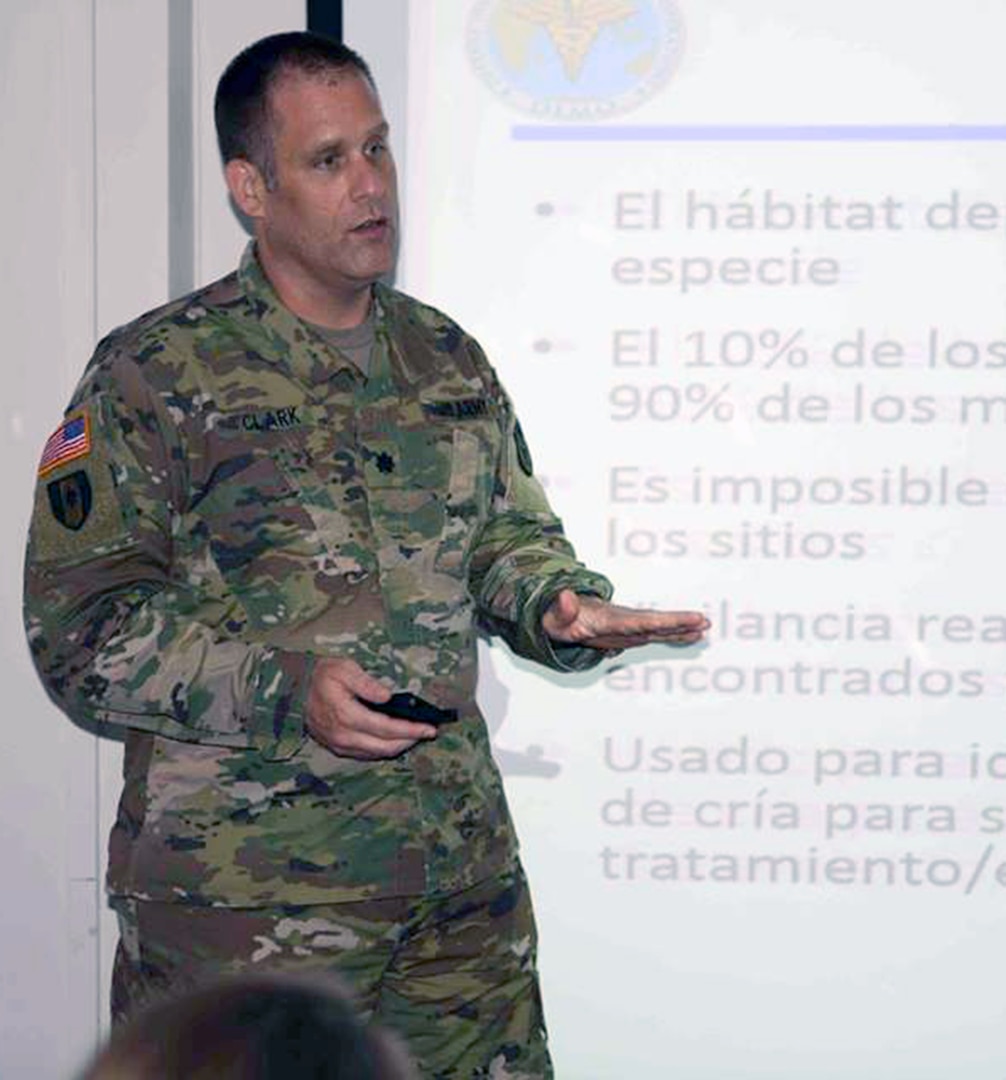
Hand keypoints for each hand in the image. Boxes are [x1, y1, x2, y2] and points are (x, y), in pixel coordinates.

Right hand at [306, 658, 436, 759]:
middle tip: (427, 733)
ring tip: (414, 736)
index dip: (410, 730)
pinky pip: (365, 755)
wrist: (295, 691)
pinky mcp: (337, 748)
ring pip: (376, 754)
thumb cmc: (322, 676)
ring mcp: (339, 745)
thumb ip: (366, 683)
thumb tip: (388, 696)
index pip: (386, 728)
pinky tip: (394, 741)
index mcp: (347, 715)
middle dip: (409, 741)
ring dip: (398, 747)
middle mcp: (344, 735)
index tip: (429, 728)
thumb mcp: (344, 669)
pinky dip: (383, 750)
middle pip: (385, 746)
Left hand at [541, 590, 708, 652]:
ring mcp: (629, 625)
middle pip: (654, 621)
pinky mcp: (631, 632)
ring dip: (682, 627)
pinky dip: (675, 635)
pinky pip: (656, 633)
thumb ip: (562, 609)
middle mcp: (623, 620)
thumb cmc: (557, 618)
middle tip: (704, 620)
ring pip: (659, 627)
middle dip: (678, 622)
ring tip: (706, 627)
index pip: (637, 621)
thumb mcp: (554, 617)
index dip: (659, 622)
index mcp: (607, 619)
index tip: (676, 619)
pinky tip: (693, 636)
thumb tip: (566, 596)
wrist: (560, 613)